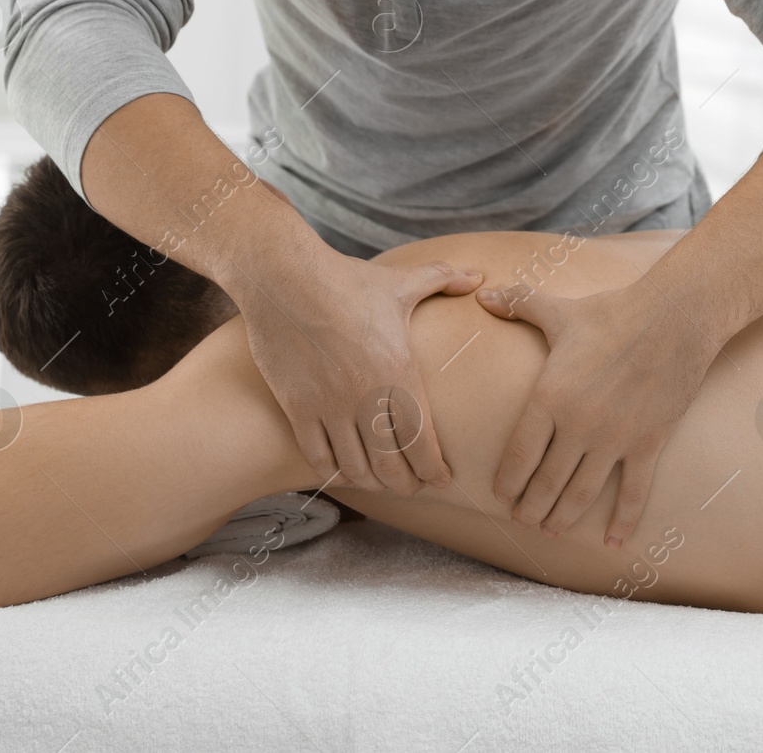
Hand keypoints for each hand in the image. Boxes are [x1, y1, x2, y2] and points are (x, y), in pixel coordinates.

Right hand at [230, 235, 482, 496]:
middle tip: (414, 488)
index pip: (421, 439)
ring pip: (356, 466)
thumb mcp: (400, 281)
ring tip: (383, 485)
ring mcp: (328, 405)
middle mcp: (365, 395)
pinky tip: (345, 473)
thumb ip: (443, 280)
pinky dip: (335, 472)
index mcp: (398, 371)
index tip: (441, 479)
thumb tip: (479, 275)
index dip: (433, 468)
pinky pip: (318, 455)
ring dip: (373, 483)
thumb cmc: (345, 280)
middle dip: (407, 483)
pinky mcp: (297, 407)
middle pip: (391, 462)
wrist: (283, 278)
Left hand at [475, 281, 715, 546]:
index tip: (501, 495)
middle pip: (545, 482)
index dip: (507, 482)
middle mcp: (578, 425)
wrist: (675, 318)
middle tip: (523, 520)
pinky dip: (623, 521)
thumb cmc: (613, 311)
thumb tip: (483, 293)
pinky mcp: (648, 444)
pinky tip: (613, 543)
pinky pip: (633, 493)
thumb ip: (518, 305)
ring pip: (581, 493)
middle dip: (530, 508)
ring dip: (563, 518)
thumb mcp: (559, 309)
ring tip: (551, 530)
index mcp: (550, 396)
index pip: (518, 455)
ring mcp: (614, 439)